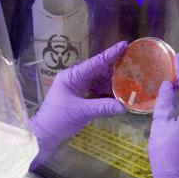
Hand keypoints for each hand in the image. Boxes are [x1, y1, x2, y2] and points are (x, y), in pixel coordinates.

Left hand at [29, 41, 127, 166]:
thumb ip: (102, 107)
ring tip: (130, 77)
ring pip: (98, 80)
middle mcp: (75, 78)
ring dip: (112, 80)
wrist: (45, 133)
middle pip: (98, 69)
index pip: (94, 62)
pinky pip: (96, 90)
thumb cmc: (57, 119)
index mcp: (71, 76)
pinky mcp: (80, 96)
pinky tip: (119, 92)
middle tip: (133, 62)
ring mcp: (77, 87)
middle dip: (114, 67)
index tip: (125, 44)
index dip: (110, 54)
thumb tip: (123, 107)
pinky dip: (107, 91)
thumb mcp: (81, 112)